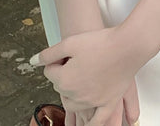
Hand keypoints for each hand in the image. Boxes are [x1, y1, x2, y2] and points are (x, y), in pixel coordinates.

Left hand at [30, 26, 145, 117]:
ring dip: (71, 94)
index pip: (49, 72)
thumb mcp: (70, 42)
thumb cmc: (100, 42)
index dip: (56, 59)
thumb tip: (33, 61)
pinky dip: (91, 123)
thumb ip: (49, 54)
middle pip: (61, 87)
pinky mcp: (108, 104)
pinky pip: (97, 120)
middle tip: (75, 60)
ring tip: (79, 79)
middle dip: (64, 75)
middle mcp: (76, 95)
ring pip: (73, 104)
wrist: (127, 45)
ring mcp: (92, 102)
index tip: (65, 53)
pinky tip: (88, 124)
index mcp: (64, 80)